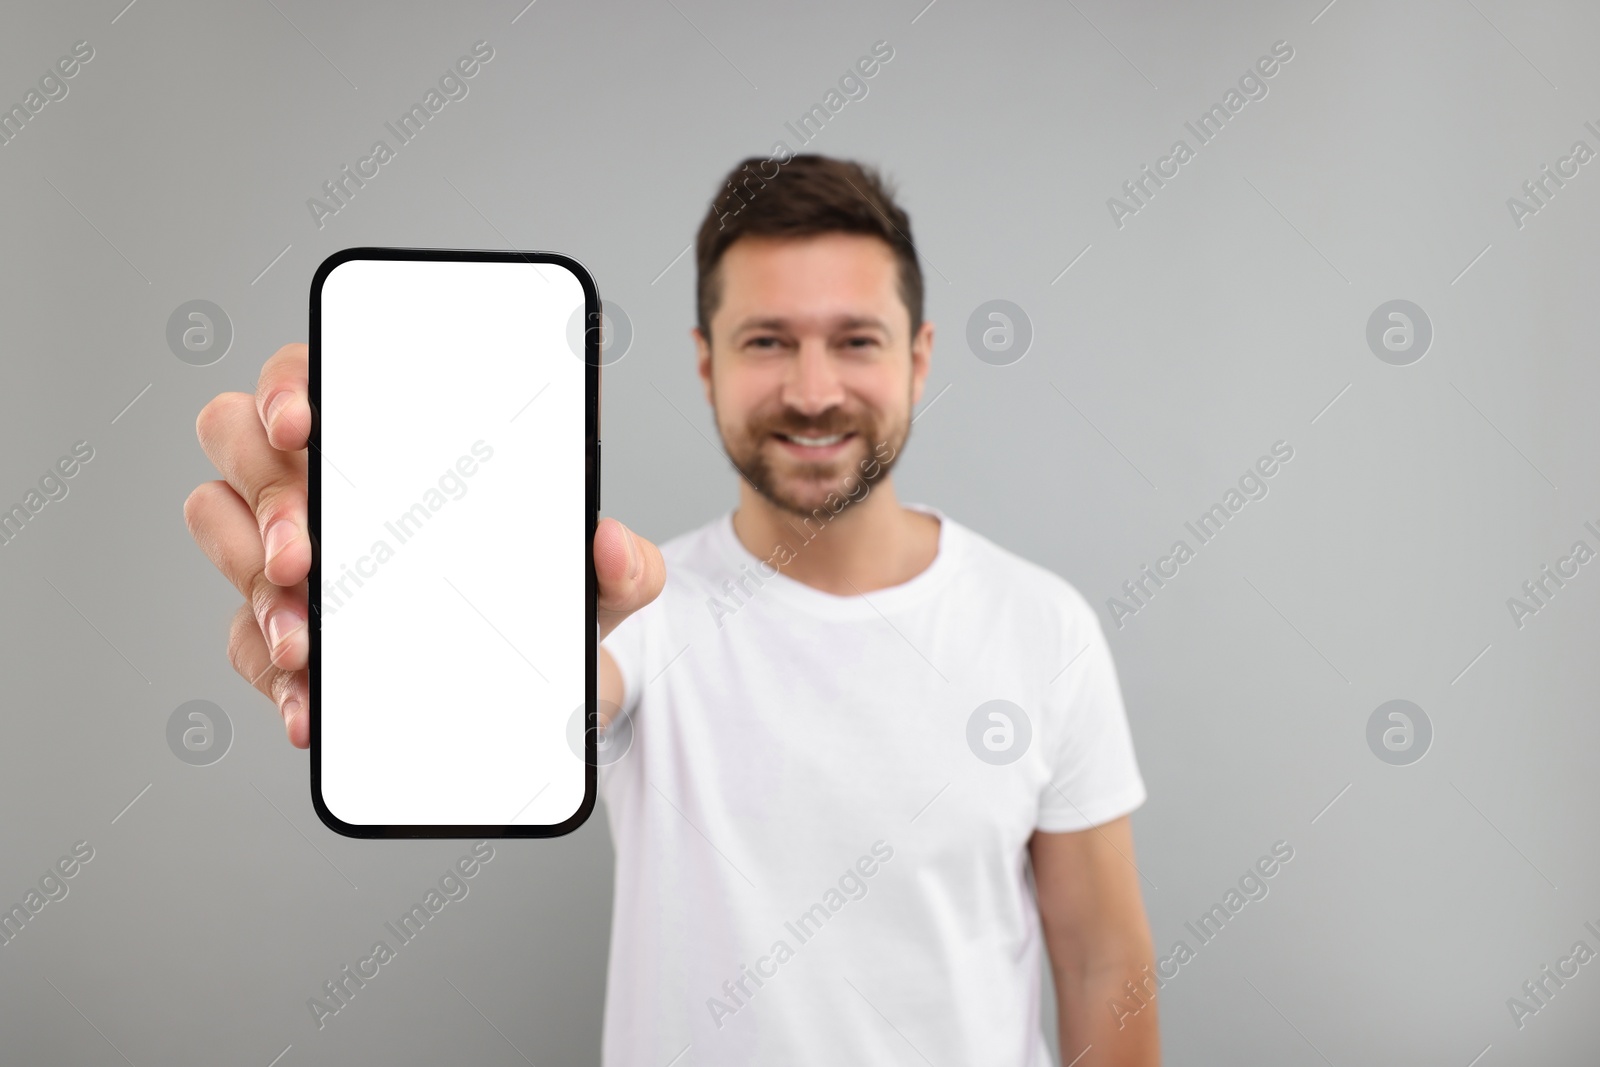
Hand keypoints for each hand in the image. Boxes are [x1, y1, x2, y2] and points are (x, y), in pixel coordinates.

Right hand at [185, 343, 664, 747]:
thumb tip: (611, 543)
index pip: (311, 375)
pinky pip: (247, 643)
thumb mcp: (602, 584)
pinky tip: (311, 706)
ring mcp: (290, 553)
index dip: (288, 386)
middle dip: (263, 496)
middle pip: (235, 441)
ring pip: (219, 533)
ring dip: (256, 588)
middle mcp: (325, 480)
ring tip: (309, 640)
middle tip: (303, 551)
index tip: (304, 424)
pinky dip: (275, 676)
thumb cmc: (549, 602)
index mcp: (391, 438)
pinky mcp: (282, 631)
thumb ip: (625, 565)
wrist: (541, 698)